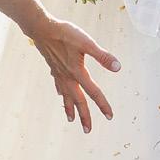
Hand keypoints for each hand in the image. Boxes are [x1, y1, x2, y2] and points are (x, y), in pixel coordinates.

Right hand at [28, 16, 119, 131]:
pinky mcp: (53, 67)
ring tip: (71, 120)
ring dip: (70, 108)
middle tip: (88, 130)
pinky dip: (60, 93)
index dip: (103, 104)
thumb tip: (118, 67)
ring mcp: (59, 73)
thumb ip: (102, 56)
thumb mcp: (87, 43)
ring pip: (65, 96)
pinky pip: (58, 85)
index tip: (109, 116)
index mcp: (78, 72)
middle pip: (78, 100)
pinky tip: (59, 95)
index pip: (94, 92)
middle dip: (84, 116)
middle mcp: (67, 76)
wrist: (42, 28)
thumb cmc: (65, 33)